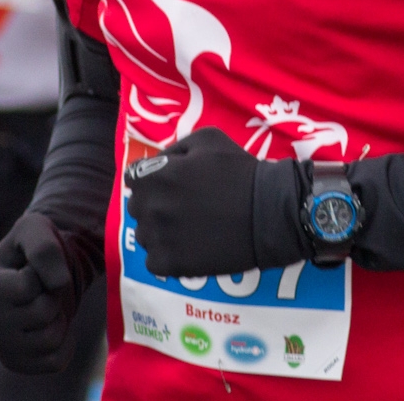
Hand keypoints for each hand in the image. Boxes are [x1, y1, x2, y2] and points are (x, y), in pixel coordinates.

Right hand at [0, 213, 83, 374]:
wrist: (33, 273)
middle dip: (53, 295)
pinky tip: (51, 325)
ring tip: (45, 304)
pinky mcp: (16, 364)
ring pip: (50, 340)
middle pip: (41, 313)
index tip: (29, 268)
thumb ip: (44, 248)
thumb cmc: (29, 249)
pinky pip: (56, 362)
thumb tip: (58, 283)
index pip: (28, 286)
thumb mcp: (35, 229)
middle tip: (42, 288)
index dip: (41, 272)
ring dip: (59, 317)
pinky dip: (65, 342)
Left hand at [127, 126, 259, 276]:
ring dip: (160, 231)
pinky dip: (169, 256)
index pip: (134, 178)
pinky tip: (190, 247)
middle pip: (138, 207)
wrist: (268, 211)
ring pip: (145, 235)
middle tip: (184, 206)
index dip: (153, 179)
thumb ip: (174, 150)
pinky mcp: (170, 264)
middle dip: (155, 203)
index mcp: (153, 176)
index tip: (172, 185)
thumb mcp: (206, 139)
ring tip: (189, 228)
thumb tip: (158, 164)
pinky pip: (154, 261)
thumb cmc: (239, 171)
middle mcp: (149, 207)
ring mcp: (158, 238)